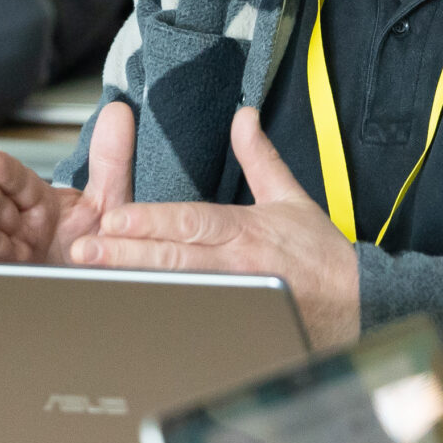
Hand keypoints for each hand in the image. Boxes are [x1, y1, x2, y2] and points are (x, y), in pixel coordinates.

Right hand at [0, 101, 134, 264]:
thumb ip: (111, 158)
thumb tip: (118, 112)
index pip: (18, 181)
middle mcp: (25, 225)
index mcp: (41, 202)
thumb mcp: (111, 197)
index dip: (2, 170)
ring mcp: (19, 252)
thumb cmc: (104, 239)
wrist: (114, 278)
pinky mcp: (19, 276)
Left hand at [71, 108, 360, 346]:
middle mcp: (238, 265)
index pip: (191, 222)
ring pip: (177, 291)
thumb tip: (244, 117)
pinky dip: (164, 319)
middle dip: (125, 255)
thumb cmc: (322, 255)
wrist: (358, 302)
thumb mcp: (291, 197)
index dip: (151, 221)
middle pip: (174, 259)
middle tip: (83, 252)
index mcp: (247, 230)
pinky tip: (132, 315)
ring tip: (94, 281)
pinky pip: (195, 322)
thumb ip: (260, 157)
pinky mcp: (238, 325)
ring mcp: (236, 298)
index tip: (114, 219)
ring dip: (134, 285)